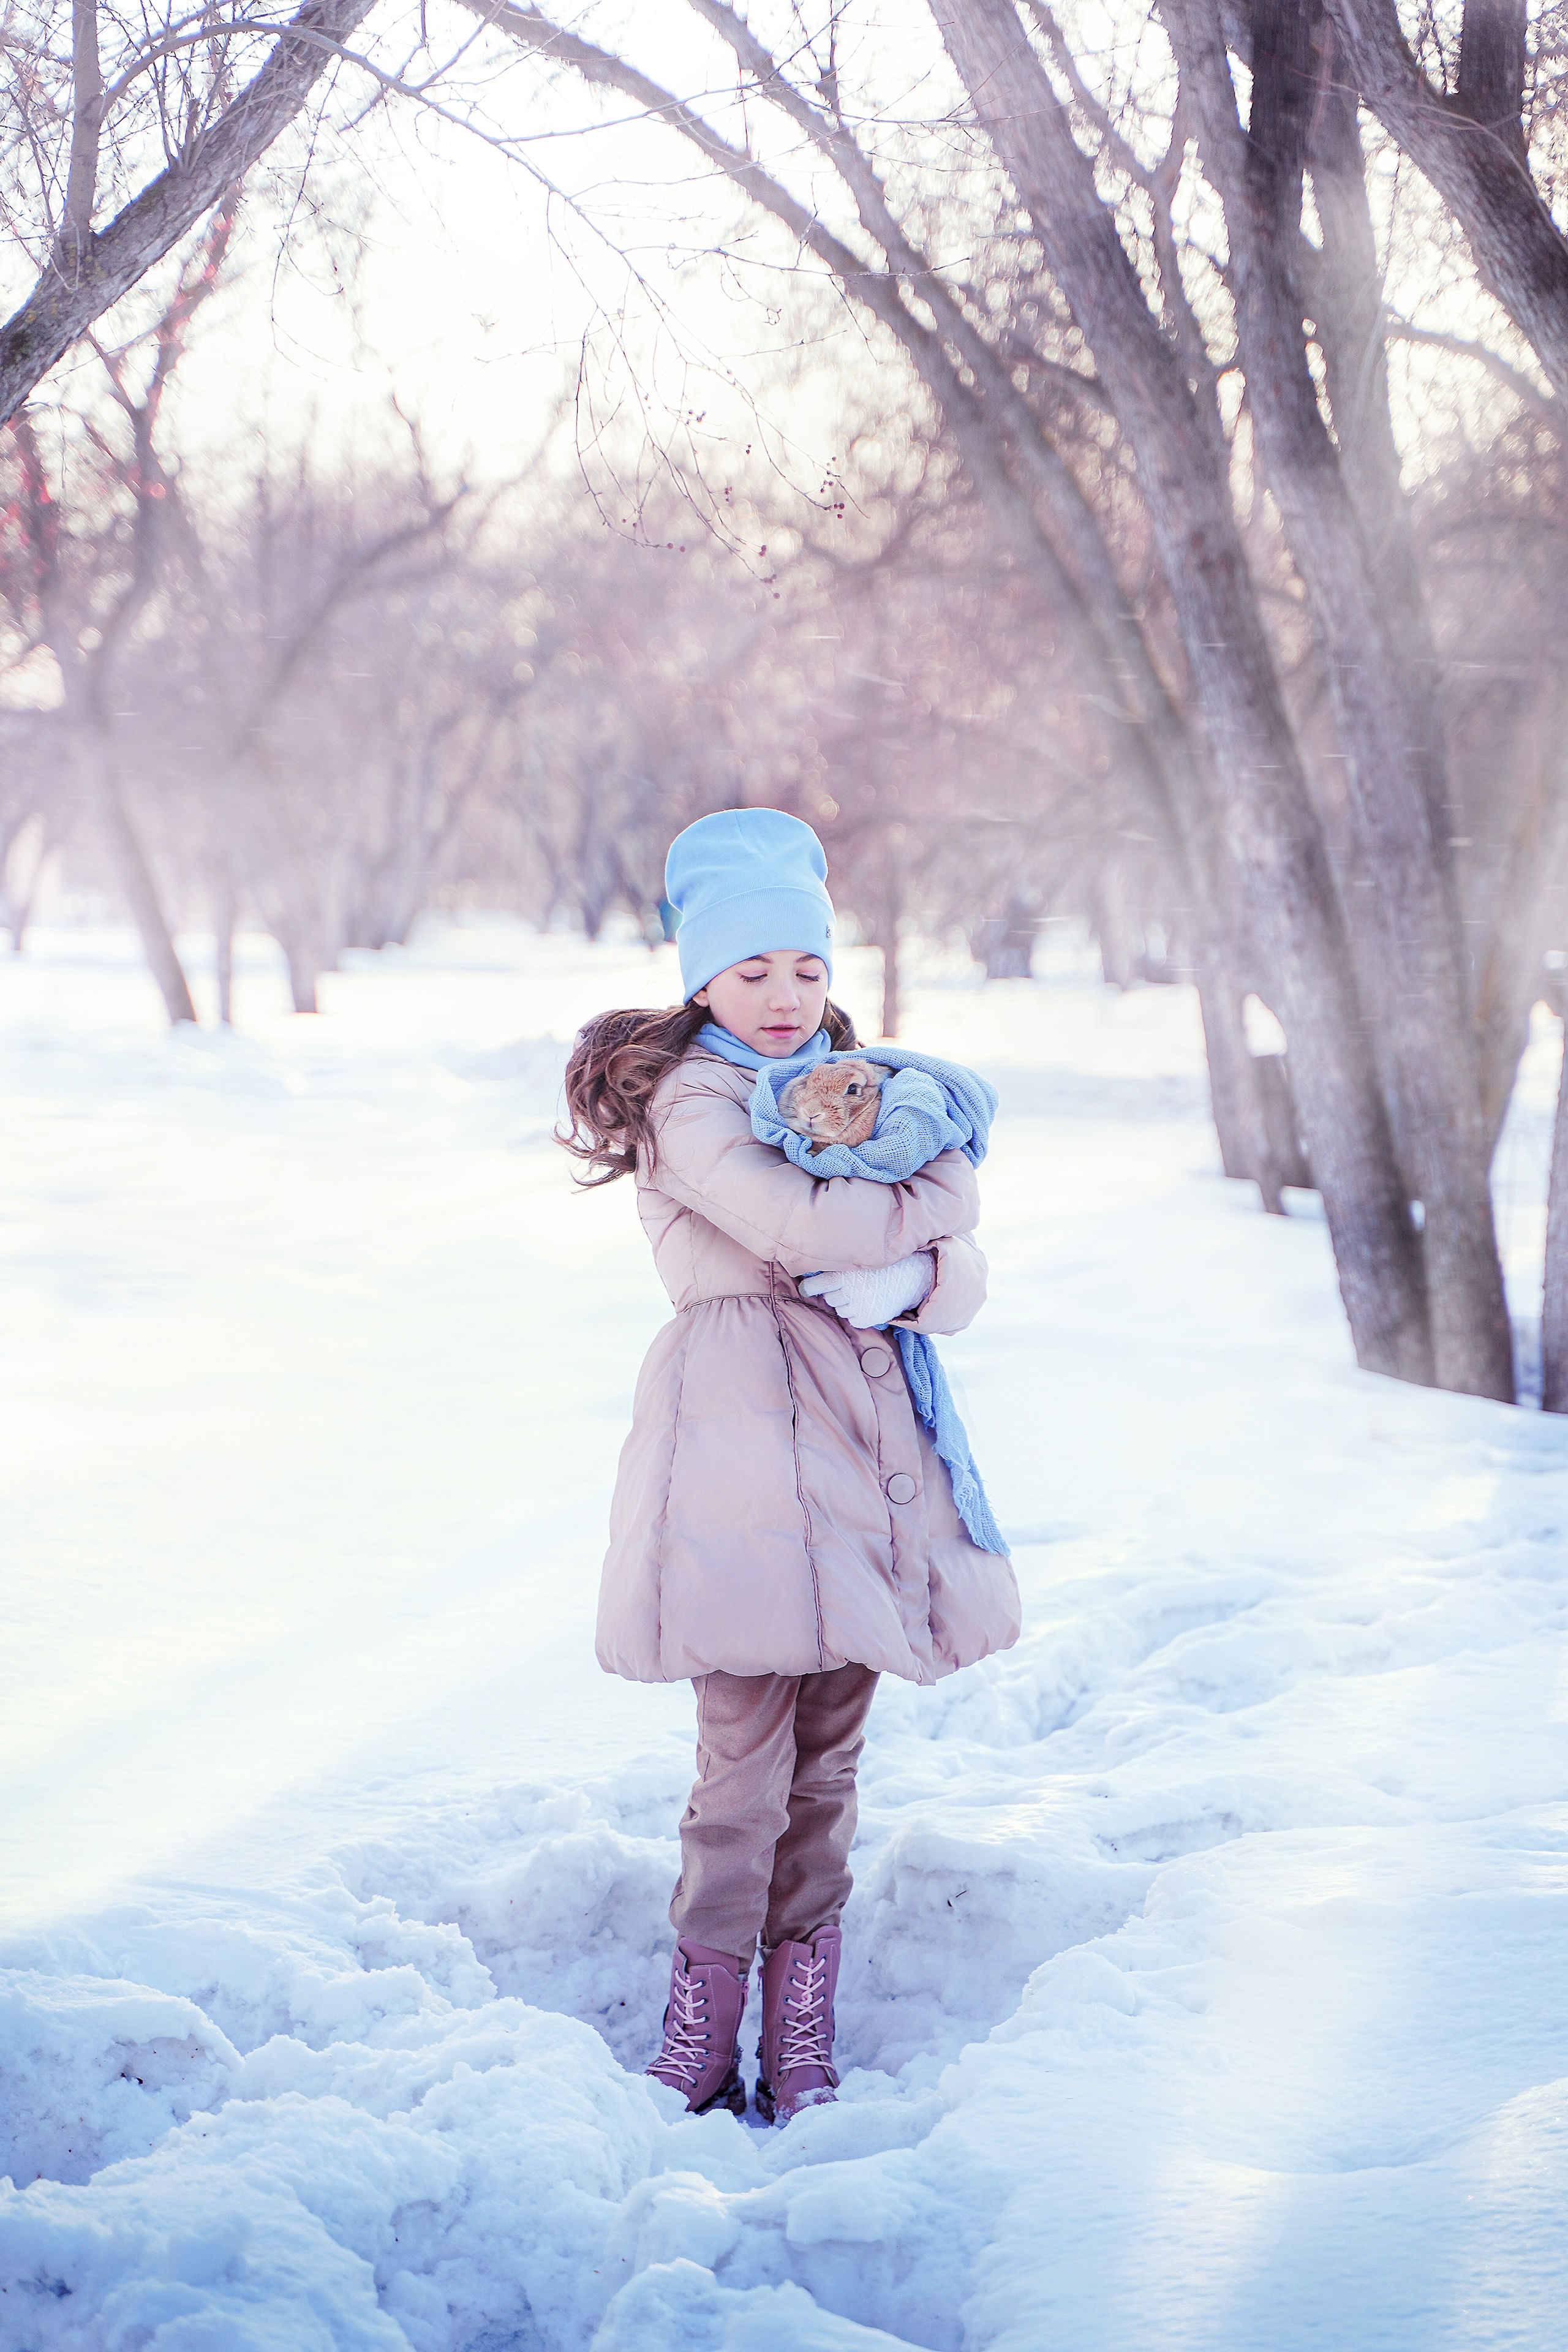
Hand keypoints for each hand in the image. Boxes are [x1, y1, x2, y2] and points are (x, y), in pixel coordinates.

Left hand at [800, 1253, 934, 1328]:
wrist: (910, 1278)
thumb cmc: (881, 1267)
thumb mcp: (860, 1261)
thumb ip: (838, 1266)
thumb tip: (810, 1275)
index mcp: (845, 1274)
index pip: (816, 1285)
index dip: (808, 1288)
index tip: (805, 1289)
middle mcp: (850, 1291)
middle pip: (828, 1298)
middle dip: (834, 1293)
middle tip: (848, 1286)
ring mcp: (859, 1306)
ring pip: (840, 1309)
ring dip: (846, 1303)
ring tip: (861, 1293)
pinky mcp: (868, 1318)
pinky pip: (852, 1320)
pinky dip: (857, 1314)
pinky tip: (868, 1303)